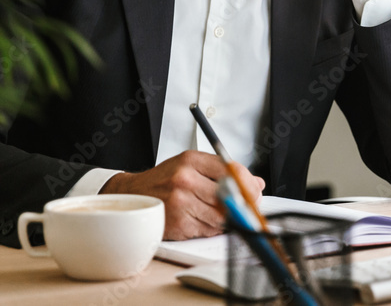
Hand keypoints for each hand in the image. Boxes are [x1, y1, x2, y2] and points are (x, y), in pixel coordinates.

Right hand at [100, 150, 264, 239]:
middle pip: (229, 194)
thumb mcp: (190, 165)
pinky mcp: (179, 223)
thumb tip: (257, 183)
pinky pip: (209, 229)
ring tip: (226, 213)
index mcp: (191, 160)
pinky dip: (213, 228)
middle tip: (250, 206)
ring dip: (229, 218)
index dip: (248, 182)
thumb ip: (222, 171)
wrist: (133, 196)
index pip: (231, 170)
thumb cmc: (165, 180)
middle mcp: (185, 179)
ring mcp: (181, 202)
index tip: (256, 190)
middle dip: (244, 202)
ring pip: (222, 215)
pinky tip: (208, 220)